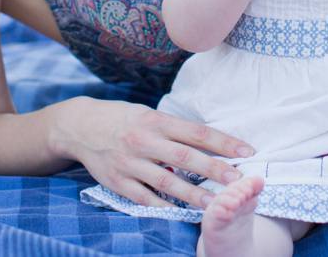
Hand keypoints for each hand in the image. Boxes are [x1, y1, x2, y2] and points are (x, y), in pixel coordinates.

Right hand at [63, 98, 254, 208]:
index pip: (197, 132)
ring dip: (194, 194)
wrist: (79, 126)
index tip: (247, 151)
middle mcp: (144, 141)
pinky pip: (144, 198)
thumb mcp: (149, 114)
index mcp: (156, 120)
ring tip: (215, 204)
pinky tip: (180, 213)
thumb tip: (210, 140)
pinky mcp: (117, 181)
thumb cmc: (122, 119)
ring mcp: (130, 163)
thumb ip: (175, 128)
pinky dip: (163, 207)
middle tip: (239, 181)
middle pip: (186, 157)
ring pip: (167, 182)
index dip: (224, 142)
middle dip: (215, 170)